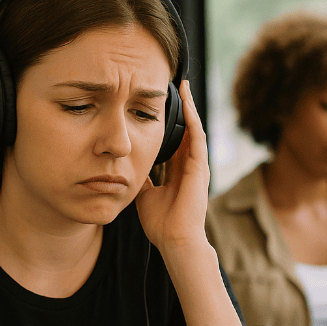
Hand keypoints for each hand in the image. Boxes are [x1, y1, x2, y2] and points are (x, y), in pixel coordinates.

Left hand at [135, 80, 210, 252]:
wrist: (174, 240)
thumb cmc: (161, 223)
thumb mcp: (144, 193)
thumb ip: (142, 177)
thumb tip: (126, 164)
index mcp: (177, 172)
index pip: (172, 141)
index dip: (166, 123)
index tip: (157, 105)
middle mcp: (189, 165)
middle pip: (184, 130)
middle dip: (179, 109)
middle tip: (173, 85)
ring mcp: (196, 165)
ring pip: (193, 128)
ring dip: (188, 106)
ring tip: (182, 85)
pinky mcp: (200, 166)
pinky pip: (197, 136)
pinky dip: (192, 117)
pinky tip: (186, 100)